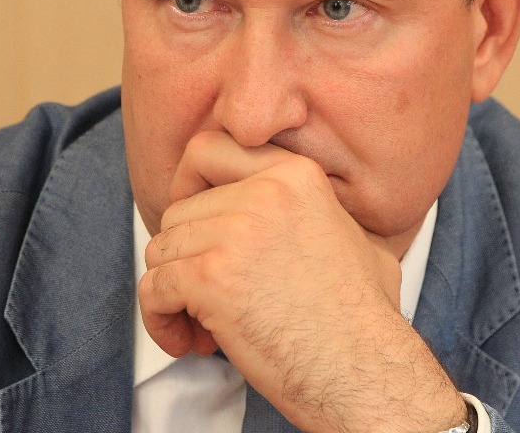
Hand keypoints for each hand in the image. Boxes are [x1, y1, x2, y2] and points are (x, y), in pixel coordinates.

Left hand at [138, 130, 466, 432]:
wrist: (365, 370)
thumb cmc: (364, 319)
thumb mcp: (357, 238)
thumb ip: (324, 214)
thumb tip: (322, 214)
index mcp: (295, 174)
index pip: (207, 149)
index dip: (187, 186)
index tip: (195, 225)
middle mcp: (265, 191)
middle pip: (178, 209)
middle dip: (181, 255)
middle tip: (203, 294)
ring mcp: (236, 232)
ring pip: (161, 250)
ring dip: (171, 291)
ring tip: (200, 325)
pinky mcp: (212, 278)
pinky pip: (154, 289)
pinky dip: (160, 319)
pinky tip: (188, 341)